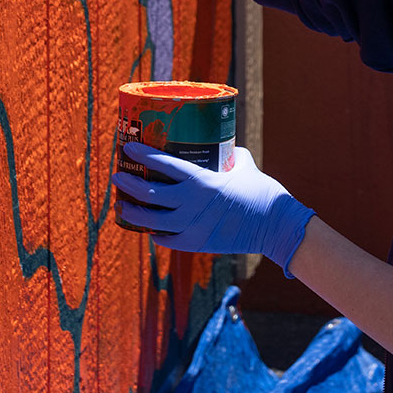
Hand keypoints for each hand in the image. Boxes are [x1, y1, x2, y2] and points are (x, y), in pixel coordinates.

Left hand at [114, 144, 316, 273]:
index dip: (144, 155)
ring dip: (133, 213)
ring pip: (151, 221)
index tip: (129, 148)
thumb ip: (229, 156)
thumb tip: (225, 147)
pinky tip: (149, 230)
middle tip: (118, 176)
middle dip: (128, 184)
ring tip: (122, 206)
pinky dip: (155, 235)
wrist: (275, 226)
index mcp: (201, 181)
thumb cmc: (262, 191)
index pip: (164, 164)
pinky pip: (167, 240)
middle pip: (149, 194)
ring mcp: (191, 227)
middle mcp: (191, 204)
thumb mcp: (244, 165)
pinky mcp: (196, 244)